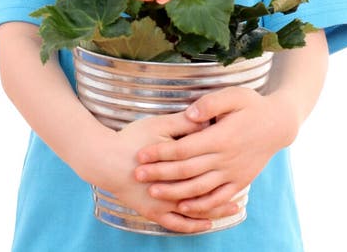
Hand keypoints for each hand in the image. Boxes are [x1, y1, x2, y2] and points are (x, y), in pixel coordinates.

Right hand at [93, 112, 234, 233]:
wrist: (103, 160)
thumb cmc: (132, 139)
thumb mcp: (159, 125)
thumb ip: (184, 124)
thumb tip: (208, 121)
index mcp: (177, 166)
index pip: (207, 168)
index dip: (225, 167)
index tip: (242, 163)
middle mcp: (172, 189)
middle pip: (205, 192)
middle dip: (225, 191)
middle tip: (243, 191)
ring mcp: (162, 204)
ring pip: (195, 212)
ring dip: (214, 211)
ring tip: (232, 208)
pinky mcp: (152, 212)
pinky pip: (176, 224)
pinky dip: (192, 225)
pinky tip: (204, 224)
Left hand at [134, 86, 285, 215]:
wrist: (279, 125)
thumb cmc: (253, 106)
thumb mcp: (234, 95)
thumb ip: (210, 104)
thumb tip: (189, 115)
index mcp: (221, 137)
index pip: (184, 148)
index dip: (161, 152)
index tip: (141, 153)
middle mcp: (226, 158)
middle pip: (187, 170)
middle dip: (160, 174)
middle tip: (137, 174)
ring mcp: (233, 173)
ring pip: (199, 188)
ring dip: (175, 192)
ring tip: (153, 192)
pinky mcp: (240, 182)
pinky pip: (217, 198)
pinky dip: (200, 205)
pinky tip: (184, 206)